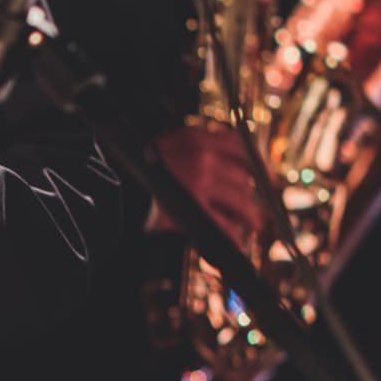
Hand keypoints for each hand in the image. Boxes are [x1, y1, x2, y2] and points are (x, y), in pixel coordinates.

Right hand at [148, 121, 267, 248]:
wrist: (117, 188)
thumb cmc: (138, 172)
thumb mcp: (168, 147)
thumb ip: (195, 149)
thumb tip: (229, 165)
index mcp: (195, 138)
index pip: (237, 144)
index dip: (256, 160)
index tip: (263, 172)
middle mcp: (201, 155)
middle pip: (243, 174)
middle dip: (253, 193)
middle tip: (256, 205)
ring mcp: (199, 179)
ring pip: (240, 197)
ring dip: (250, 214)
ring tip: (255, 224)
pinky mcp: (193, 204)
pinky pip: (223, 222)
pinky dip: (232, 235)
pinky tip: (237, 243)